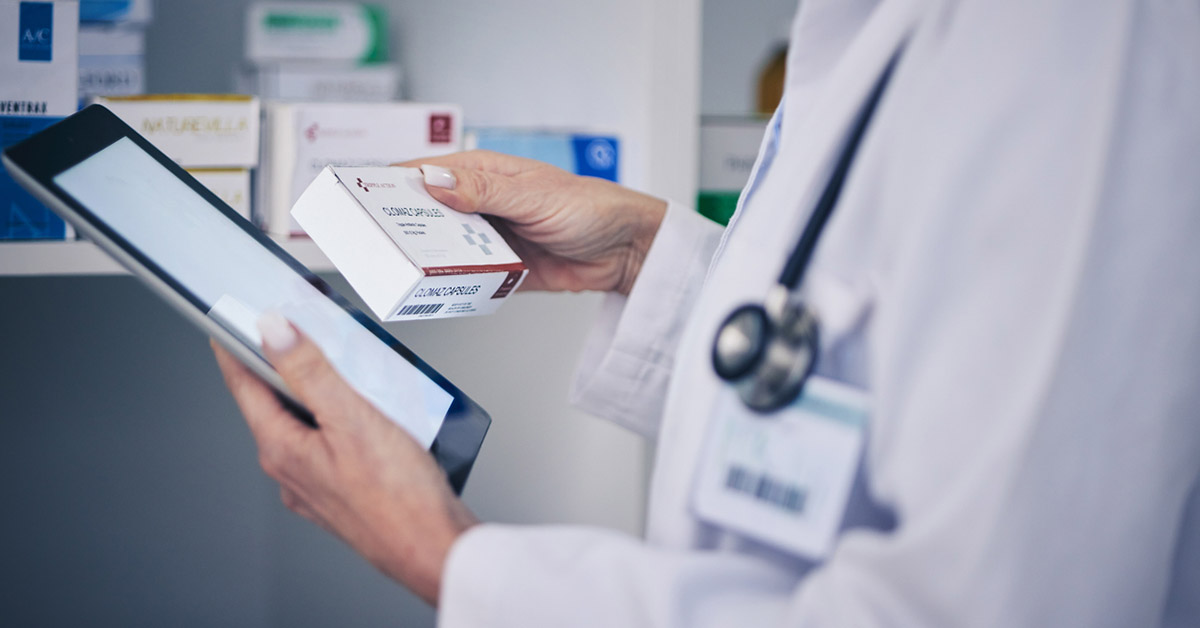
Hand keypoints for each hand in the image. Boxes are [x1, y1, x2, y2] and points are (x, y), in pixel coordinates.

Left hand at [211, 313, 476, 605]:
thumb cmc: (398, 497)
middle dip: (285, 369)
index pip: (244, 387)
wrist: (433, 548)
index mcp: (282, 449)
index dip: (233, 350)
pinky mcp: (341, 494)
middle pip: (275, 404)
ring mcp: (315, 486)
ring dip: (319, 396)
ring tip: (347, 372)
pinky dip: (340, 422)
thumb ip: (310, 372)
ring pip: (306, 426)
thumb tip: (273, 332)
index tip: (226, 325)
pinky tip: (371, 416)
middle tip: (299, 335)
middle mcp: (290, 471)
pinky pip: (330, 446)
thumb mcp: (352, 418)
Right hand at [395, 150, 666, 294]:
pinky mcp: (500, 269)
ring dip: (425, 258)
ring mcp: (489, 238)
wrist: (626, 251)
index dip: (390, 184)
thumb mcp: (533, 196)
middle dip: (399, 227)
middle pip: (426, 214)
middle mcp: (481, 204)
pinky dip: (452, 284)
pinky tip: (436, 290)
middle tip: (371, 243)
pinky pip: (467, 277)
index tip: (359, 198)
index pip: (425, 173)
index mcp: (484, 174)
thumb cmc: (590, 208)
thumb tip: (437, 184)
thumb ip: (484, 193)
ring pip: (442, 248)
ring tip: (397, 270)